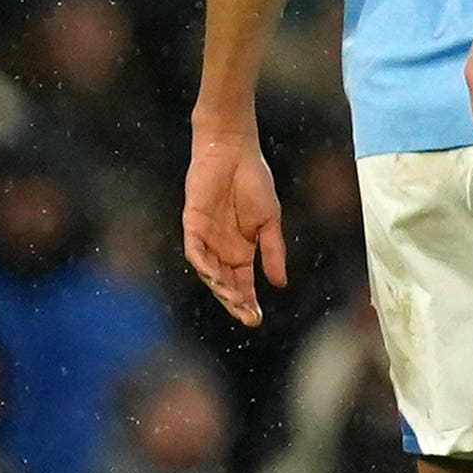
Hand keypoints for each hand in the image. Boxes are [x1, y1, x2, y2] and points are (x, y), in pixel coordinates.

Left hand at [184, 125, 286, 325]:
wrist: (234, 153)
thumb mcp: (270, 221)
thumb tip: (280, 284)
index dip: (248, 302)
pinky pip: (195, 251)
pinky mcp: (192, 225)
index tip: (257, 319)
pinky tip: (215, 276)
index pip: (243, 283)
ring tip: (234, 300)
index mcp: (242, 250)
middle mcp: (222, 249)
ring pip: (209, 273)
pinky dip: (203, 265)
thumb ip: (273, 251)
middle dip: (235, 302)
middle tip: (247, 317)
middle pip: (226, 284)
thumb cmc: (254, 182)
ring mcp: (206, 239)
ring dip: (221, 288)